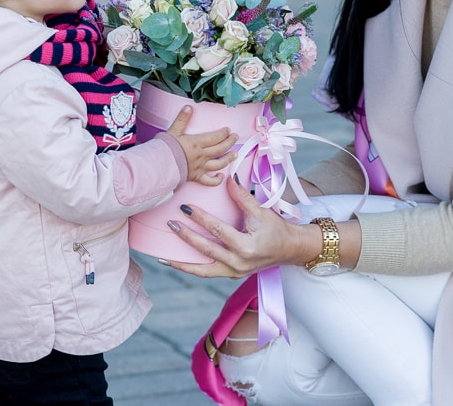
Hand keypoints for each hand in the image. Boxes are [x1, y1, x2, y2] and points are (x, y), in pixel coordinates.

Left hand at [162, 176, 317, 277]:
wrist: (290, 249)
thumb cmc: (276, 228)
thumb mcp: (261, 211)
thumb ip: (243, 197)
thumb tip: (227, 177)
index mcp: (247, 246)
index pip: (218, 230)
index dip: (200, 218)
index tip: (185, 207)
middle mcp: (239, 263)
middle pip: (206, 250)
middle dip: (186, 237)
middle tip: (171, 224)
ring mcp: (234, 272)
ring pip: (203, 270)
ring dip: (182, 263)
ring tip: (163, 258)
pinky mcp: (232, 274)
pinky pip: (208, 273)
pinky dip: (192, 268)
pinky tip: (176, 262)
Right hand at [165, 106, 238, 185]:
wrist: (159, 166)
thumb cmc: (164, 149)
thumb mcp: (173, 131)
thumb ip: (182, 119)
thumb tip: (188, 107)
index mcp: (197, 143)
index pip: (215, 137)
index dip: (223, 133)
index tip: (228, 130)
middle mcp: (202, 155)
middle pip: (220, 148)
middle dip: (230, 142)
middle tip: (235, 137)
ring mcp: (200, 167)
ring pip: (219, 163)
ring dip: (229, 159)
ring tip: (235, 155)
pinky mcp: (196, 177)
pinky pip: (209, 181)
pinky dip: (217, 180)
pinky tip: (221, 176)